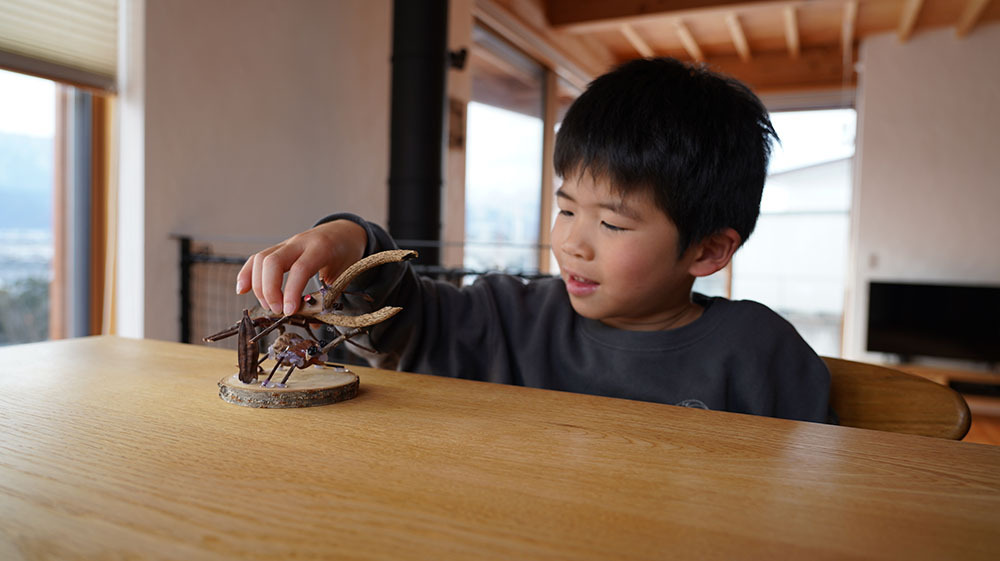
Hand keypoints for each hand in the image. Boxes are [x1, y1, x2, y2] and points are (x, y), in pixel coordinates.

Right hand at [236, 220, 366, 315]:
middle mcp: (299, 243)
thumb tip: (314, 323)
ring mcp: (286, 244)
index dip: (290, 292)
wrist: (344, 231)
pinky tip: (243, 289)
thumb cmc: (345, 252)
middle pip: (272, 262)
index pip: (299, 269)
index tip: (288, 312)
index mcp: (320, 248)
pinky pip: (257, 258)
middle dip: (269, 291)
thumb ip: (329, 296)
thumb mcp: (344, 273)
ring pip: (260, 259)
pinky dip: (247, 274)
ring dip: (258, 286)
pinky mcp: (278, 248)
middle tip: (277, 311)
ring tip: (269, 305)